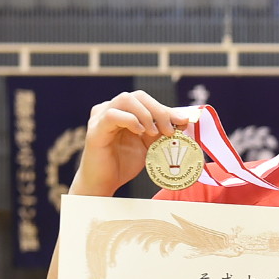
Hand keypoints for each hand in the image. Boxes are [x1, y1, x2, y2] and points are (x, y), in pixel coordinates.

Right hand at [69, 90, 194, 196]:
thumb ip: (161, 132)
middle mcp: (110, 109)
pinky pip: (112, 115)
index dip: (166, 109)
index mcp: (123, 111)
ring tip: (154, 133)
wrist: (104, 183)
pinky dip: (131, 120)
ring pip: (125, 99)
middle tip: (169, 130)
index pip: (147, 100)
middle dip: (159, 111)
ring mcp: (100, 117)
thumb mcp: (148, 145)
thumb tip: (182, 120)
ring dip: (146, 114)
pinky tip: (140, 132)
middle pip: (138, 96)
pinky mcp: (95, 130)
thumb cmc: (123, 163)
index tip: (183, 122)